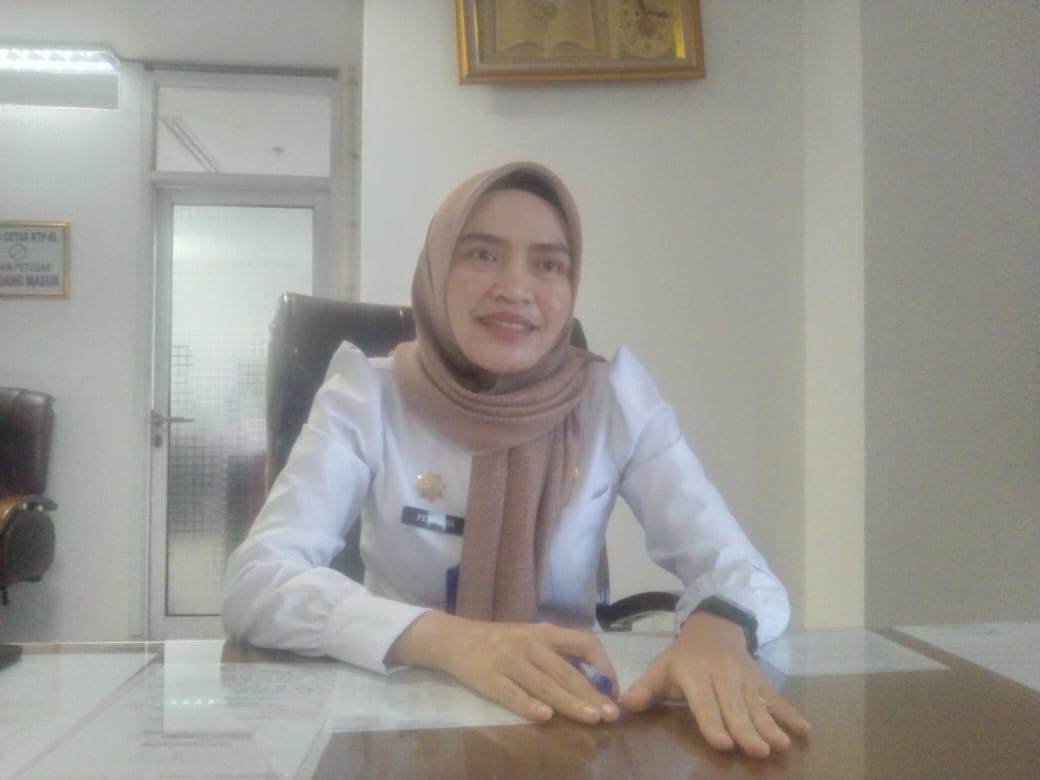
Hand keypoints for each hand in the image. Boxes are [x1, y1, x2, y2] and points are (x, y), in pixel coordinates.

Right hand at [387, 612, 619, 724]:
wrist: (452, 638)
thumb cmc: (499, 641)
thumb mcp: (531, 637)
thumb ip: (557, 654)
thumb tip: (594, 679)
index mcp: (545, 632)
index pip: (583, 643)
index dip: (603, 666)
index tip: (613, 690)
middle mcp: (530, 644)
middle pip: (566, 671)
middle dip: (592, 694)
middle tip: (612, 714)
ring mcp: (509, 660)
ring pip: (545, 684)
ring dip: (570, 703)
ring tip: (592, 719)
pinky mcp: (489, 677)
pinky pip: (511, 693)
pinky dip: (528, 705)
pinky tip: (544, 717)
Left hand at [620, 611, 809, 757]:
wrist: (714, 628)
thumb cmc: (683, 657)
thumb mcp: (661, 667)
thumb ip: (645, 688)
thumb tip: (624, 705)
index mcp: (696, 675)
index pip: (705, 703)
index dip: (713, 723)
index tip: (723, 744)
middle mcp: (723, 677)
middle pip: (735, 708)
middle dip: (747, 730)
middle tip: (758, 751)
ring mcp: (745, 679)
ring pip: (758, 705)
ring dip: (771, 725)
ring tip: (782, 745)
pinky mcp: (762, 681)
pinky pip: (777, 698)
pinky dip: (791, 712)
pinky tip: (805, 729)